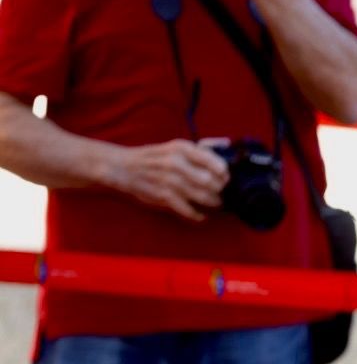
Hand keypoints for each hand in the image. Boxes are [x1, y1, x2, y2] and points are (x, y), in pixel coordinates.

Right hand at [104, 139, 228, 221]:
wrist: (123, 167)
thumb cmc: (154, 157)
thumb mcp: (175, 147)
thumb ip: (198, 151)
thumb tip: (225, 151)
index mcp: (181, 148)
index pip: (212, 160)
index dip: (224, 172)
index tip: (227, 177)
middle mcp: (176, 162)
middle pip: (210, 180)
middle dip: (220, 189)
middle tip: (224, 193)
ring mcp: (169, 180)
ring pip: (201, 195)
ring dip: (213, 202)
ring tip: (217, 204)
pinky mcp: (162, 196)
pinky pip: (186, 209)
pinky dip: (197, 214)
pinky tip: (202, 216)